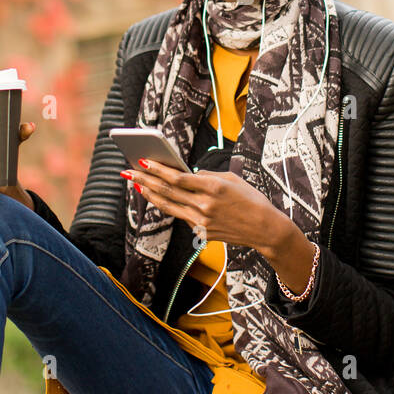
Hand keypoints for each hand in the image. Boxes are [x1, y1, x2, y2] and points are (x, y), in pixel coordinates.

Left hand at [123, 158, 292, 260]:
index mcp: (213, 187)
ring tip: (137, 185)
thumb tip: (187, 174)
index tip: (143, 161)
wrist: (264, 228)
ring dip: (150, 194)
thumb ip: (206, 176)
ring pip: (169, 206)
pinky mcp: (202, 232)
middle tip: (128, 171)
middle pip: (168, 191)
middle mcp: (204, 204)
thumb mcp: (231, 179)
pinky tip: (159, 198)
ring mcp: (202, 220)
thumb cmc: (250, 199)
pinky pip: (182, 215)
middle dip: (145, 180)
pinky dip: (170, 205)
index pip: (178, 177)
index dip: (158, 169)